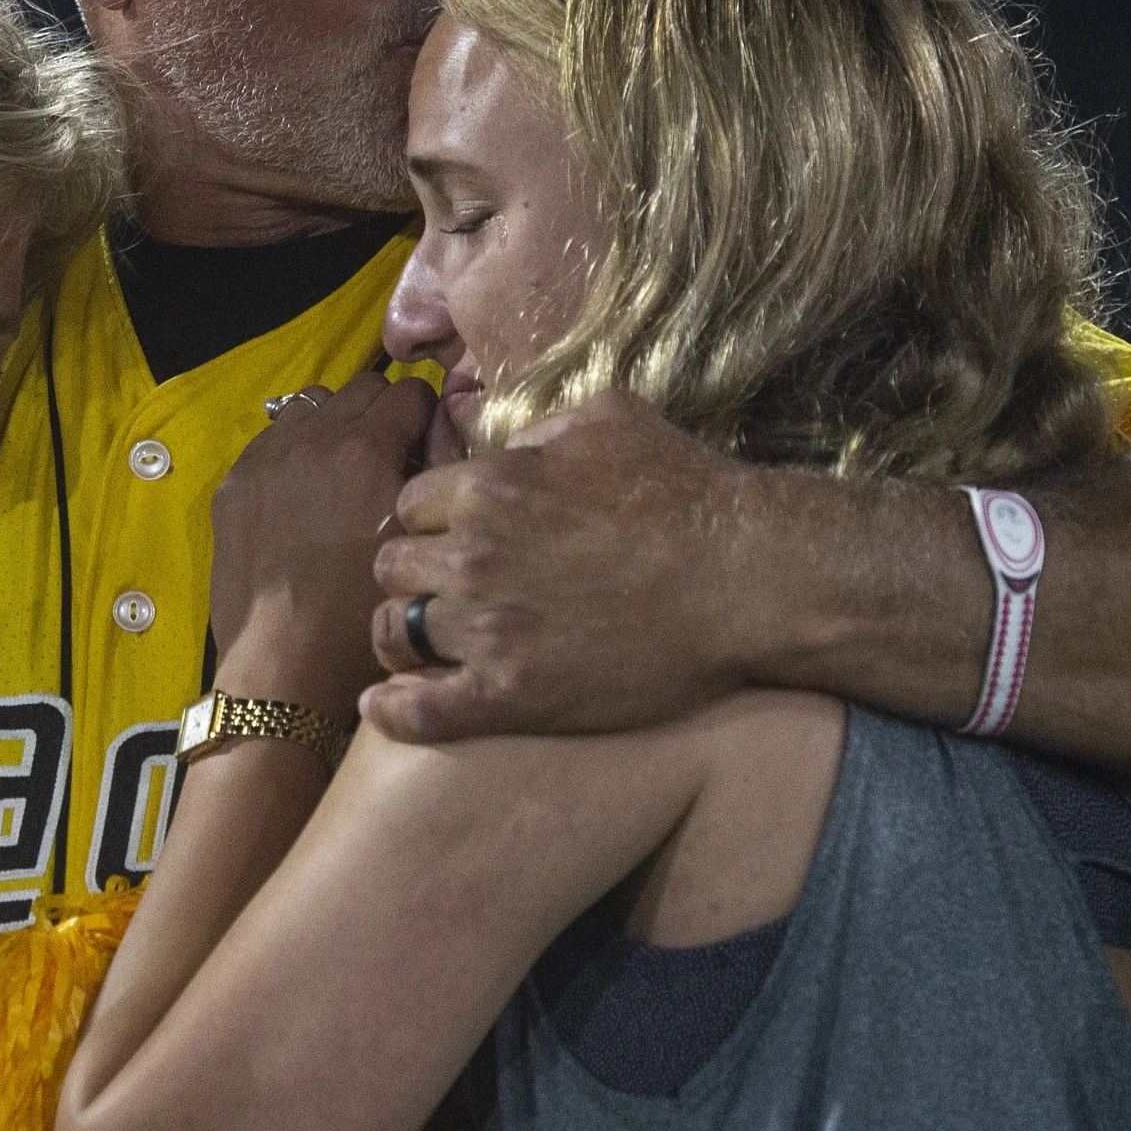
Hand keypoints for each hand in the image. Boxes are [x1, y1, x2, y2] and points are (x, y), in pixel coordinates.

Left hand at [209, 374, 435, 714]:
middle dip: (382, 418)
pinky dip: (295, 454)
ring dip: (336, 429)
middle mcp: (314, 439)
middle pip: (362, 389)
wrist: (285, 663)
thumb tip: (442, 429)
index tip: (425, 453)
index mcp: (368, 449)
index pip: (412, 391)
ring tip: (343, 479)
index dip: (426, 419)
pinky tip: (302, 499)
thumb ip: (441, 473)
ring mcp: (267, 458)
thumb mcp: (422, 540)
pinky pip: (274, 439)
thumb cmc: (366, 614)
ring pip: (314, 407)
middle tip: (387, 466)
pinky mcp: (235, 484)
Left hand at [366, 391, 788, 742]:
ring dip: (405, 636)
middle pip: (391, 567)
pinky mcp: (511, 696)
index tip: (450, 539)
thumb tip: (507, 444)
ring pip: (395, 631)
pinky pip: (420, 710)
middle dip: (414, 575)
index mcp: (488, 488)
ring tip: (424, 645)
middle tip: (442, 592)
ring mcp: (488, 630)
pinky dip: (394, 710)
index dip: (429, 522)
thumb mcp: (608, 420)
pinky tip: (384, 707)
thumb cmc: (686, 493)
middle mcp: (474, 556)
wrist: (745, 579)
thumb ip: (539, 429)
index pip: (409, 505)